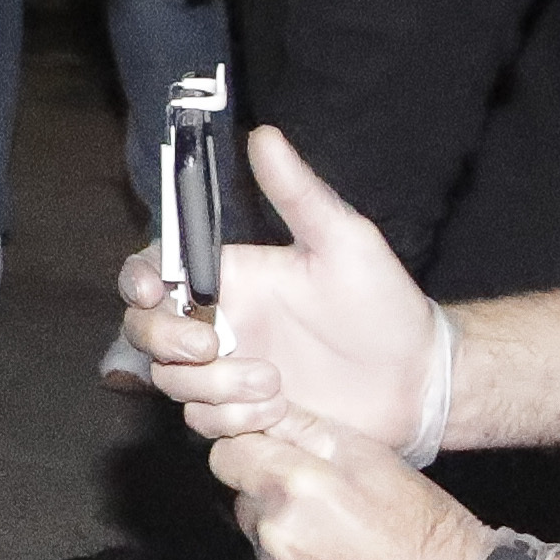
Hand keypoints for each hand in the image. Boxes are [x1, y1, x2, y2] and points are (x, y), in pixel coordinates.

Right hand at [121, 127, 448, 449]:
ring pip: (172, 382)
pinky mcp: (243, 416)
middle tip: (210, 347)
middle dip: (164, 340)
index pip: (155, 271)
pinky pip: (204, 423)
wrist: (419, 381)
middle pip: (144, 330)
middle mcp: (218, 325)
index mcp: (229, 279)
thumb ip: (298, 191)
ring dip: (212, 386)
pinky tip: (281, 410)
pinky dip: (233, 418)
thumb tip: (264, 135)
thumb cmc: (384, 305)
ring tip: (274, 384)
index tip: (157, 290)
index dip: (139, 280)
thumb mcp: (345, 239)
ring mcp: (226, 374)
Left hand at [210, 406, 493, 559]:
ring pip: (263, 552)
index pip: (227, 458)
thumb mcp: (376, 459)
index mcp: (296, 486)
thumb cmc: (427, 529)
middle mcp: (277, 536)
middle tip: (329, 515)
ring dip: (290, 549)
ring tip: (344, 555)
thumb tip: (261, 410)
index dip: (250, 457)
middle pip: (246, 506)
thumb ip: (307, 429)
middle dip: (274, 504)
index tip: (272, 464)